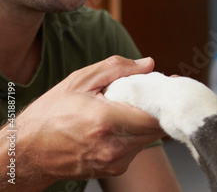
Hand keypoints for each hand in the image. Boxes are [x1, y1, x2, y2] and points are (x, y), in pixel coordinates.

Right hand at [0, 56, 164, 189]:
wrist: (28, 150)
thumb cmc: (51, 114)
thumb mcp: (80, 81)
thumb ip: (118, 68)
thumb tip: (148, 64)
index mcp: (106, 121)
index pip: (155, 116)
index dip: (167, 100)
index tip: (171, 86)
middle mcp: (114, 146)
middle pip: (157, 128)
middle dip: (159, 109)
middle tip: (154, 92)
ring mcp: (115, 161)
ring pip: (148, 138)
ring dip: (147, 121)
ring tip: (131, 107)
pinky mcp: (115, 169)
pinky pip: (137, 148)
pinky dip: (135, 134)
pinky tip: (121, 124)